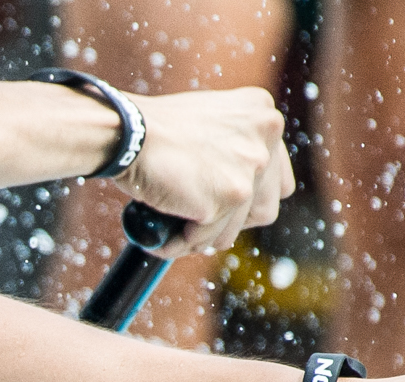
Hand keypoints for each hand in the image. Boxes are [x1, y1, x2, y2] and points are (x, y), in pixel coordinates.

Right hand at [112, 88, 293, 255]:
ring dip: (201, 237)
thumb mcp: (206, 122)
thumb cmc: (152, 129)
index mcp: (262, 114)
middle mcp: (266, 136)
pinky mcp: (229, 195)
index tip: (223, 209)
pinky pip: (205, 239)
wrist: (128, 132)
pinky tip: (159, 237)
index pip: (276, 178)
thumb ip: (230, 145)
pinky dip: (178, 244)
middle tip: (198, 223)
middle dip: (229, 224)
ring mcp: (250, 167)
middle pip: (264, 209)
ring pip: (233, 231)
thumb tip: (232, 185)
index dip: (249, 200)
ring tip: (171, 229)